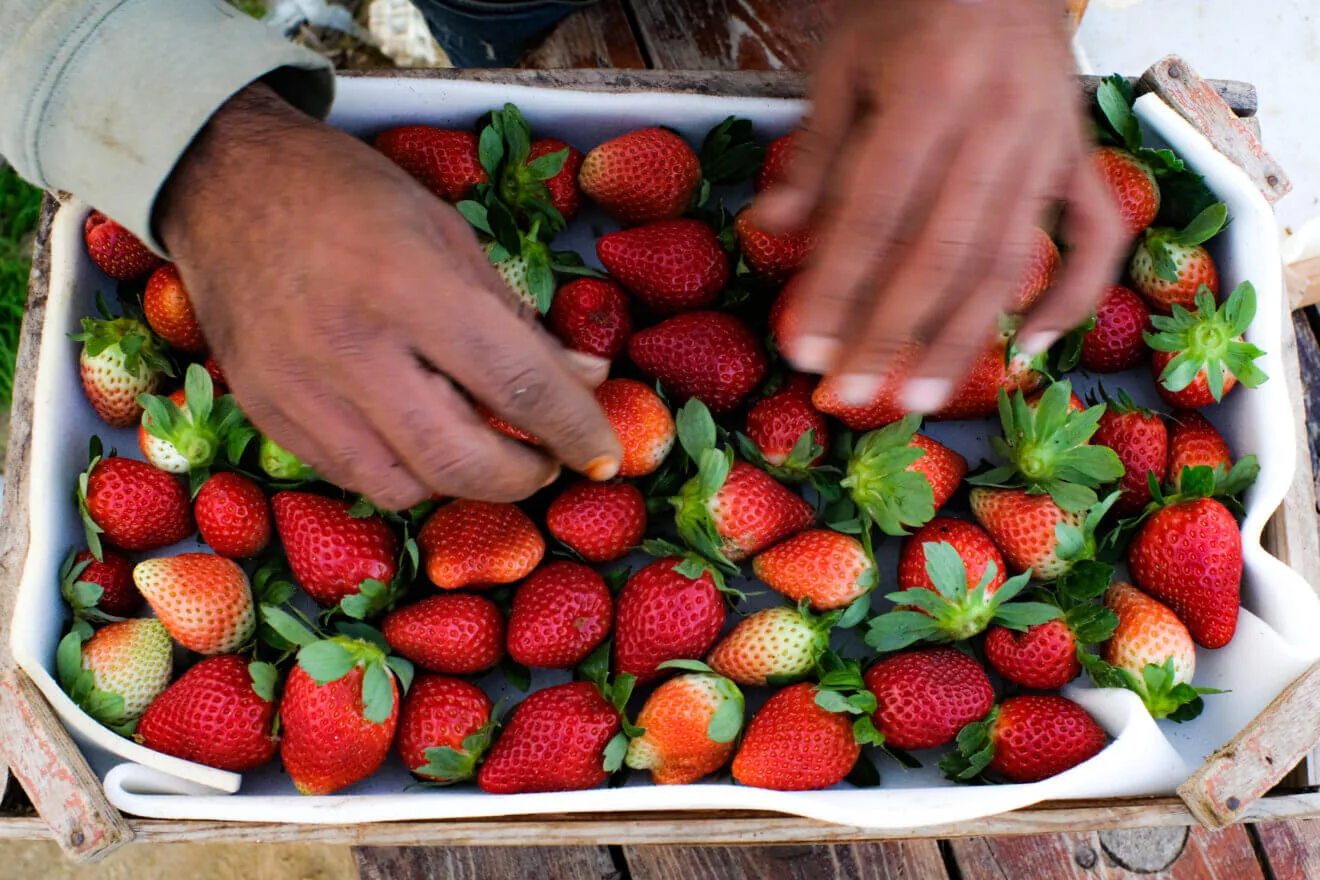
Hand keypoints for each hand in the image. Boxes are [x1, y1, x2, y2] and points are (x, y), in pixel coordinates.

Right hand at [157, 84, 620, 508]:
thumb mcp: (448, 233)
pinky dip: (403, 474)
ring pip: (404, 486)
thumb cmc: (349, 196)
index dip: (576, 428)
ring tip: (487, 450)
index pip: (516, 384)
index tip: (606, 453)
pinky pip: (351, 476)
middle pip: (459, 461)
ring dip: (463, 482)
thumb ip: (517, 318)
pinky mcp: (265, 414)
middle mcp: (350, 348)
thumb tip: (585, 377)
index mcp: (408, 285)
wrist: (222, 182)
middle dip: (524, 477)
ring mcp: (298, 389)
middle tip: (550, 463)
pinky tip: (421, 441)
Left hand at [759, 0, 1125, 409]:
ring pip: (1007, 259)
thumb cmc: (909, 9)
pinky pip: (1095, 237)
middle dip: (890, 334)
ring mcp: (1047, 144)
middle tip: (850, 395)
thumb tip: (772, 229)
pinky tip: (1029, 350)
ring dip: (962, 339)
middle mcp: (997, 124)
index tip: (804, 350)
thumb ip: (816, 149)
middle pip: (940, 253)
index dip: (837, 290)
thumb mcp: (844, 61)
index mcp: (927, 92)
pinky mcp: (1079, 156)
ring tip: (920, 397)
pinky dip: (1072, 297)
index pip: (873, 215)